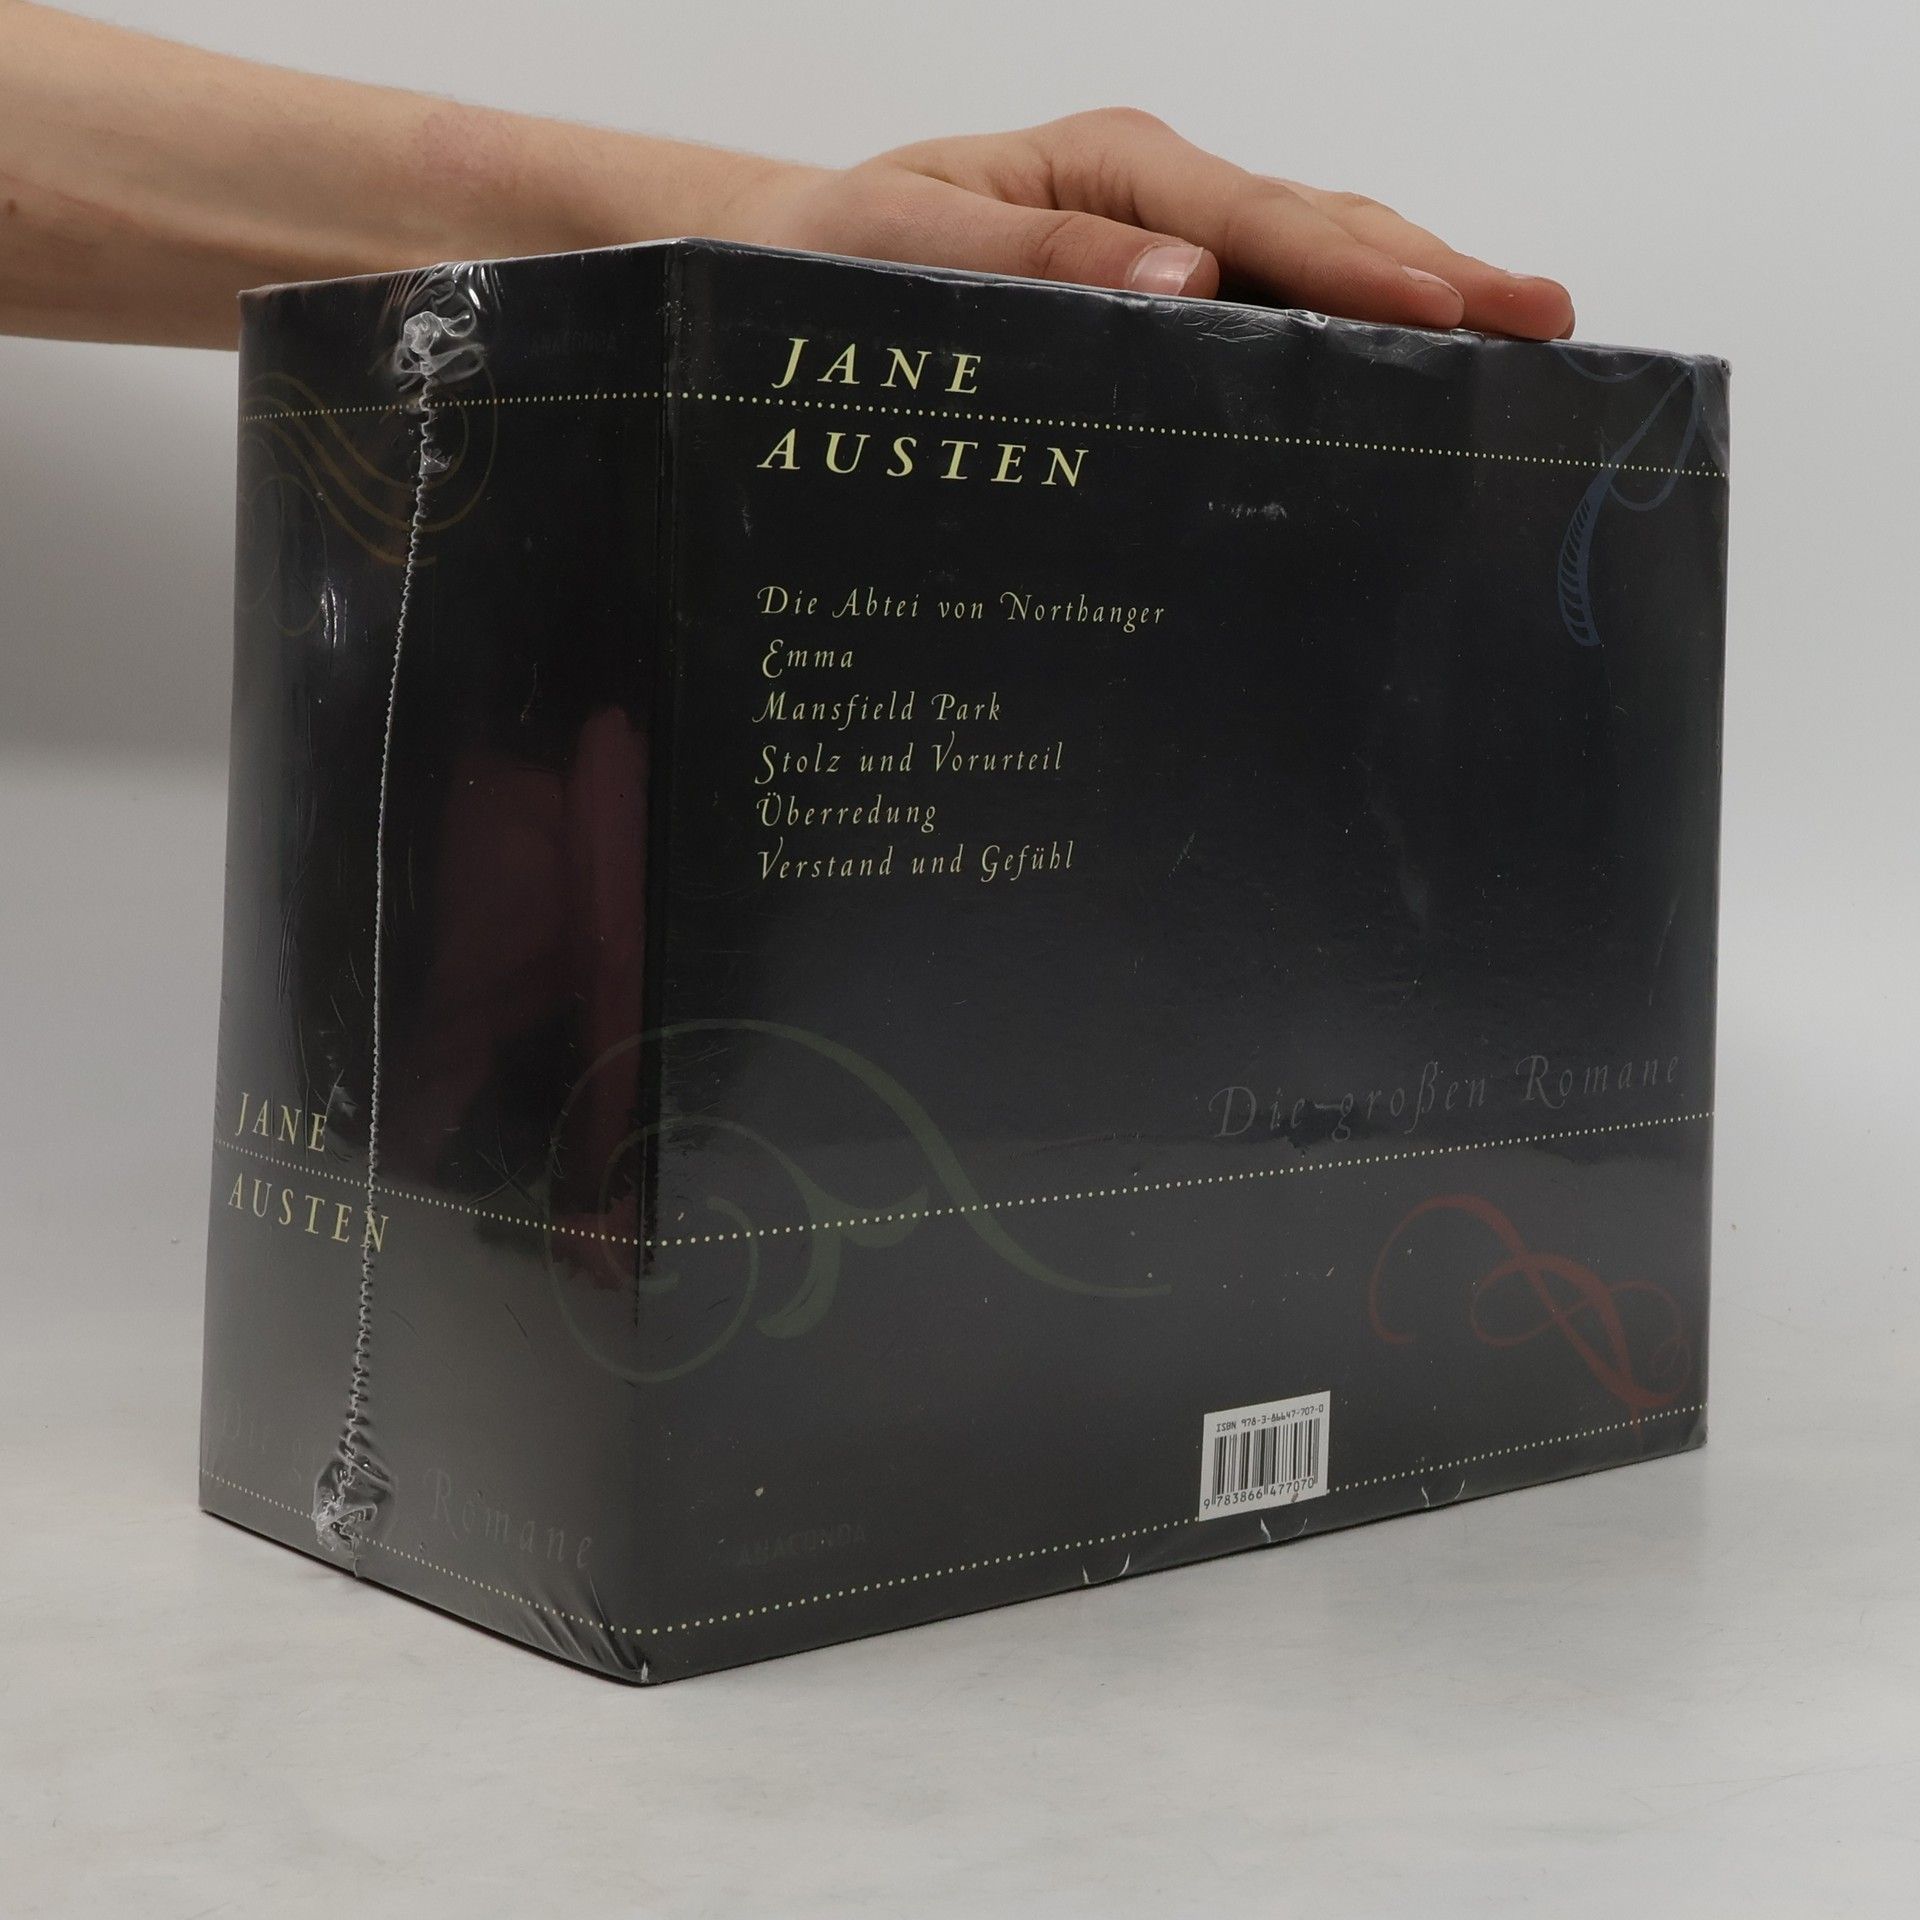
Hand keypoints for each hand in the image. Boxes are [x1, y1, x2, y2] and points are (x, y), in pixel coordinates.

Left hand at [709, 108, 1574, 339]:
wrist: (789, 270)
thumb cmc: (833, 258)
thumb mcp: (903, 248)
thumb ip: (1029, 258)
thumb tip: (1179, 283)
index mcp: (1113, 168)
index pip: (1257, 220)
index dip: (1355, 272)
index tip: (1443, 315)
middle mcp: (1159, 200)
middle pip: (1322, 228)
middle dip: (1436, 273)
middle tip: (1544, 322)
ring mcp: (1170, 246)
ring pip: (1317, 263)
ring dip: (1419, 298)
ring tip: (1520, 338)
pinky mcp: (1163, 298)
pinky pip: (1276, 310)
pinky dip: (1353, 334)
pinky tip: (1412, 371)